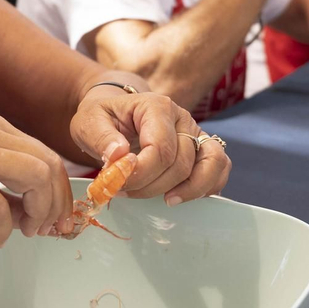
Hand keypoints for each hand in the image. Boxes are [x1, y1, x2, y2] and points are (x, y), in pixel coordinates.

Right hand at [0, 115, 72, 248]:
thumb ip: (19, 198)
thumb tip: (51, 213)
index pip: (48, 157)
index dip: (61, 194)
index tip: (59, 222)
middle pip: (48, 165)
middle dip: (54, 205)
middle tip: (44, 231)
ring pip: (34, 176)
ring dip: (36, 213)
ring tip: (23, 232)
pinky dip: (2, 229)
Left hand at [67, 89, 230, 209]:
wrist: (115, 113)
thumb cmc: (103, 117)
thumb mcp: (89, 122)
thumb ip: (101, 137)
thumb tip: (118, 155)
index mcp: (156, 106)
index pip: (160, 147)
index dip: (142, 172)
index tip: (118, 183)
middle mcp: (182, 118)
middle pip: (181, 162)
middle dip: (153, 185)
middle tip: (125, 191)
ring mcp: (196, 133)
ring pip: (211, 164)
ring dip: (188, 190)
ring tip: (165, 201)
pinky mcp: (202, 149)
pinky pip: (219, 169)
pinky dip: (206, 187)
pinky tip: (181, 196)